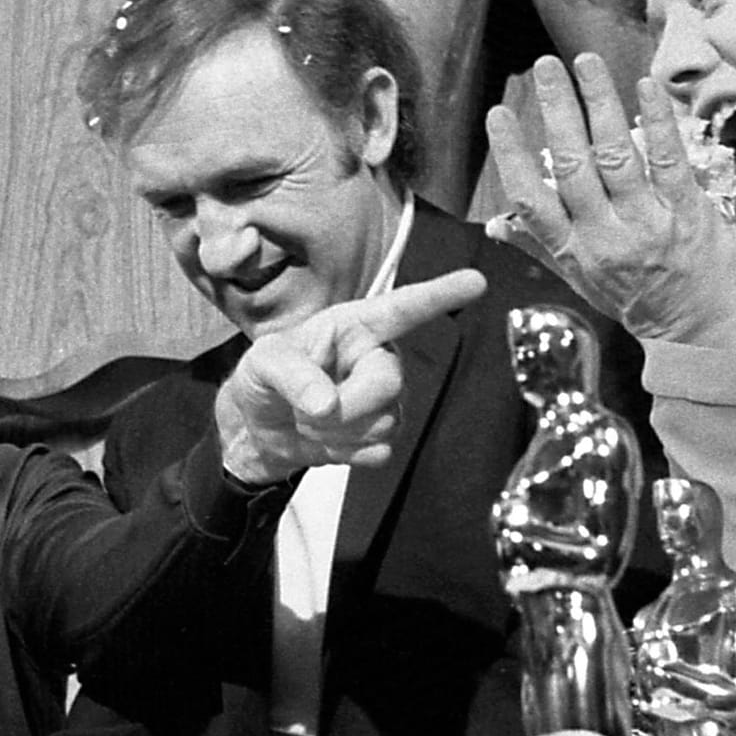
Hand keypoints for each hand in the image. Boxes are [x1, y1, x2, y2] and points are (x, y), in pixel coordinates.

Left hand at [214, 268, 486, 484]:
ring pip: (385, 422)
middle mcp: (377, 358)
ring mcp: (385, 399)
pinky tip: (329, 441)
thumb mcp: (262, 364)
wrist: (260, 429)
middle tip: (307, 411)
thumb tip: (327, 405)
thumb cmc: (264, 379)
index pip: (401, 308)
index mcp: (353, 326)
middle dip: (345, 407)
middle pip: (389, 383)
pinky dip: (346, 454)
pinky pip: (380, 452)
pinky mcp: (382, 435)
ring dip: (338, 433)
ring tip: (312, 421)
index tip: (476, 280)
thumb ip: (292, 376)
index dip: (439, 295)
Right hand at [484, 54, 735, 348]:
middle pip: (571, 165)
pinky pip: (669, 160)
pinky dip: (656, 120)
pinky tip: (646, 86)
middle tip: (544, 66)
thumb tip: (494, 227)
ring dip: (599, 102)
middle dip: (556, 110)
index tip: (498, 115)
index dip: (511, 155)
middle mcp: (605, 238)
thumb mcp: (581, 283)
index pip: (531, 200)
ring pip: (615, 155)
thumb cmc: (640, 305)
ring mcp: (648, 224)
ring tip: (585, 62)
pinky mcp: (690, 214)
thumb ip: (540, 247)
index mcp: (574, 253)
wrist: (704, 339)